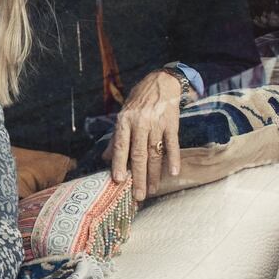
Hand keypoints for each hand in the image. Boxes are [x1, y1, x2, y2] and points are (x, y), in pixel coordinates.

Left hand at [105, 70, 181, 201]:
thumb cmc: (139, 101)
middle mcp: (140, 123)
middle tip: (138, 195)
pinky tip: (173, 173)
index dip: (120, 164)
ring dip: (154, 174)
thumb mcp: (123, 115)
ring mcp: (157, 124)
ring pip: (155, 153)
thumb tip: (105, 159)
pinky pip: (173, 144)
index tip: (118, 181)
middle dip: (138, 177)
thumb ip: (116, 138)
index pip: (121, 146)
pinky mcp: (172, 124)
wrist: (162, 82)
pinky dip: (173, 159)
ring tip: (152, 190)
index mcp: (125, 121)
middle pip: (139, 154)